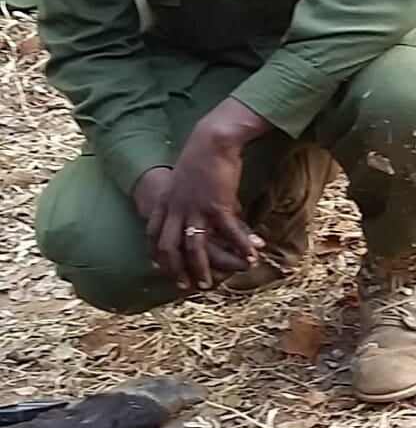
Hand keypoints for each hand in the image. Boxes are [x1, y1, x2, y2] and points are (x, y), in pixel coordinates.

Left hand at [139, 100, 271, 289]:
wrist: (211, 141)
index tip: (158, 266)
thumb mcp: (182, 178)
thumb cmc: (201, 156)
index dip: (155, 252)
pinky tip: (251, 258)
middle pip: (169, 247)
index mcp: (166, 201)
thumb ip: (181, 195)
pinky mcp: (217, 205)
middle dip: (176, 269)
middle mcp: (176, 209)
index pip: (153, 233)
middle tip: (186, 285)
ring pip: (194, 247)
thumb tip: (190, 205)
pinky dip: (240, 248)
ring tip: (212, 283)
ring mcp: (195, 209)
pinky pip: (228, 234)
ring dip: (203, 268)